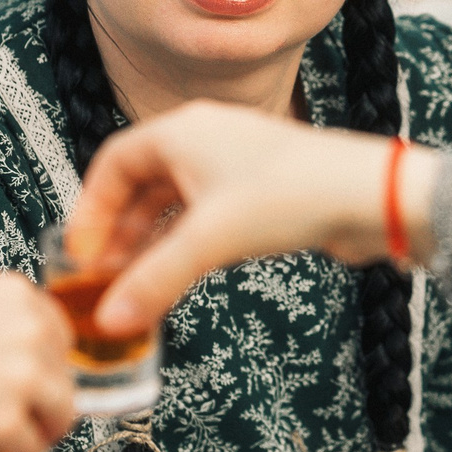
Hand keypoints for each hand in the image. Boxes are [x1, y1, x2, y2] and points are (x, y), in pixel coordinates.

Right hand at [0, 274, 76, 451]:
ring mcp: (22, 376)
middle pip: (64, 378)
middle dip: (40, 401)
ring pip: (60, 416)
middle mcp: (30, 329)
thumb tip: (22, 352)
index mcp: (16, 293)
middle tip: (3, 413)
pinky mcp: (5, 422)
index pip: (60, 336)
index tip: (22, 380)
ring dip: (33, 432)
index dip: (40, 364)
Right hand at [68, 101, 397, 336]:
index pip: (112, 163)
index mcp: (182, 131)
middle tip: (104, 279)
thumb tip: (110, 320)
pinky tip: (178, 277)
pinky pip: (205, 216)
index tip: (81, 254)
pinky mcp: (259, 191)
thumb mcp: (211, 239)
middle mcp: (204, 139)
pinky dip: (185, 245)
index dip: (91, 210)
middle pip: (141, 186)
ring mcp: (233, 164)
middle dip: (120, 234)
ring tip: (135, 285)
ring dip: (152, 244)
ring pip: (173, 205)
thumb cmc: (294, 196)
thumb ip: (155, 280)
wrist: (370, 196)